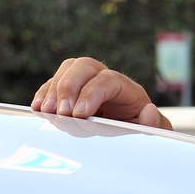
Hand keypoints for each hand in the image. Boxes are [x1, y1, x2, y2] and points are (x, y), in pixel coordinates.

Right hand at [31, 57, 170, 128]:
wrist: (123, 121)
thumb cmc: (136, 122)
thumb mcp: (151, 126)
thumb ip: (155, 124)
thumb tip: (149, 112)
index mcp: (124, 85)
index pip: (106, 81)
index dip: (91, 95)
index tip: (81, 114)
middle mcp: (102, 75)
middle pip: (82, 67)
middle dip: (69, 89)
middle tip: (62, 112)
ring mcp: (82, 79)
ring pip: (64, 71)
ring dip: (52, 92)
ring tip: (47, 112)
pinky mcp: (66, 87)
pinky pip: (51, 83)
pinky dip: (43, 94)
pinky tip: (38, 109)